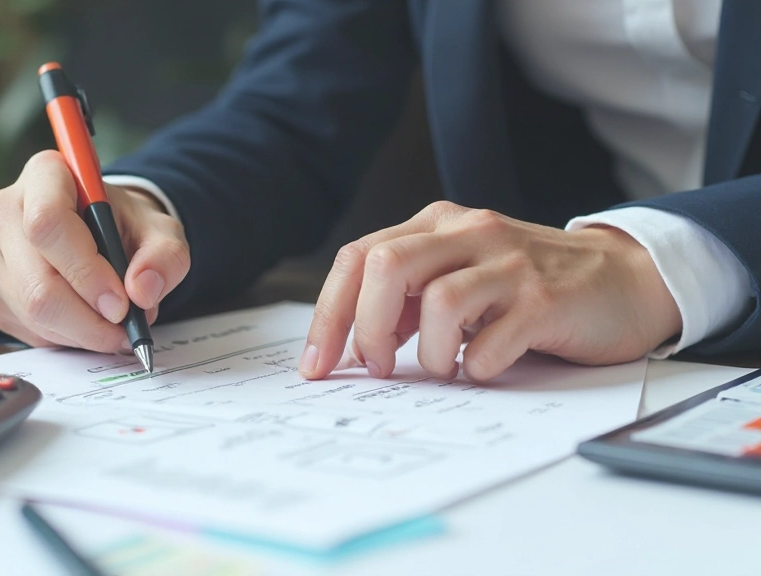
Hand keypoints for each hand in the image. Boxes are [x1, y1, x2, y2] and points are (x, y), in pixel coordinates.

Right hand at [0, 151, 189, 349]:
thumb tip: (143, 290)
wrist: (98, 233)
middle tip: (125, 328)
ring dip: (82, 333)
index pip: (48, 223)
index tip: (120, 303)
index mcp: (45, 175)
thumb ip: (165, 256)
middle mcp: (5, 209)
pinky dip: (65, 338)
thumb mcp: (159, 231)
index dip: (85, 271)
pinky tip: (84, 322)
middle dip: (89, 319)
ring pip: (32, 313)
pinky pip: (26, 329)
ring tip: (112, 324)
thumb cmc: (123, 226)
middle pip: (38, 283)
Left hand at [298, 201, 681, 381]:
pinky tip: (486, 366)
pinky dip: (476, 367)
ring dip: (428, 354)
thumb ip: (410, 296)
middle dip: (365, 329)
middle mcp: (469, 233)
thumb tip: (354, 342)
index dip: (329, 315)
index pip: (358, 258)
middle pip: (384, 266)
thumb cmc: (530, 285)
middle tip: (377, 367)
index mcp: (438, 226)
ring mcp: (509, 263)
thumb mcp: (462, 276)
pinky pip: (491, 340)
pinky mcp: (545, 299)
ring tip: (445, 367)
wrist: (626, 279)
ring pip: (436, 302)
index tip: (316, 364)